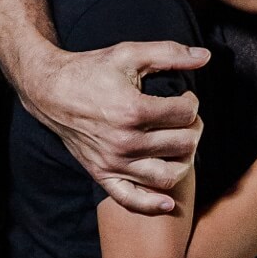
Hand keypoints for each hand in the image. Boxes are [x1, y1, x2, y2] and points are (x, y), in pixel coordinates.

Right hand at [20, 40, 209, 213]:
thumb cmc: (92, 70)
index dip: (192, 102)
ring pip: (166, 176)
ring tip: (177, 145)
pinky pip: (131, 200)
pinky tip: (168, 201)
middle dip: (193, 129)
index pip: (185, 114)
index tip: (184, 97)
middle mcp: (124, 141)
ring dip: (183, 162)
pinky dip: (153, 204)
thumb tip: (206, 56)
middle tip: (185, 119)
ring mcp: (113, 162)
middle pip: (182, 145)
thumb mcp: (130, 53)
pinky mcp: (102, 175)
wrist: (51, 92)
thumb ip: (170, 53)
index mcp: (133, 110)